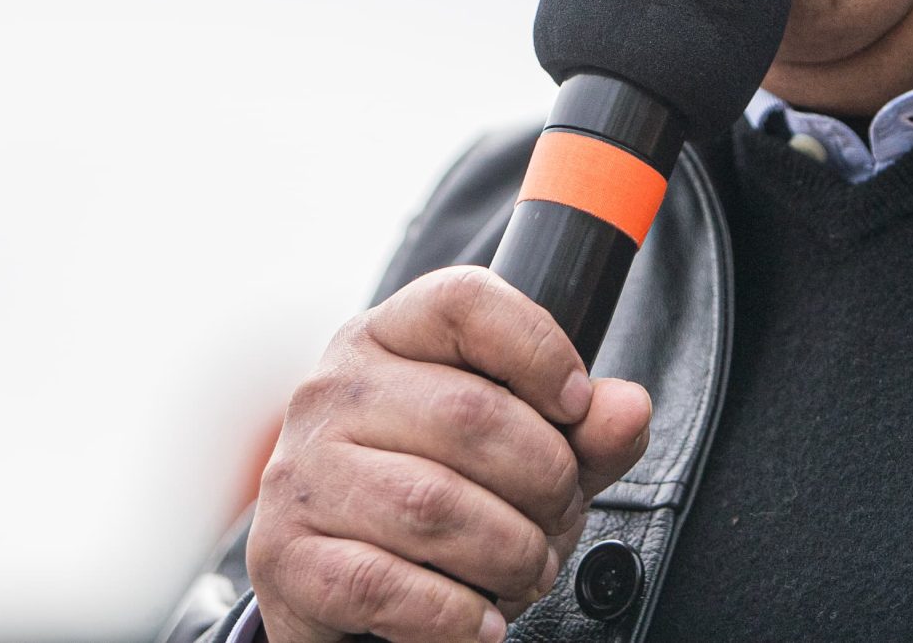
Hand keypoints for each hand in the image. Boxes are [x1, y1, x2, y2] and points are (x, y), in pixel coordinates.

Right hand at [247, 264, 654, 642]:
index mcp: (387, 338)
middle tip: (559, 518)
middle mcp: (333, 392)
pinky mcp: (285, 555)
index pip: (464, 301)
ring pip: (434, 506)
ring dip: (510, 555)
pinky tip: (482, 619)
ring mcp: (301, 472)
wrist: (335, 585)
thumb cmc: (434, 496)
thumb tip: (627, 408)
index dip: (538, 347)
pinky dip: (455, 614)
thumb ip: (583, 431)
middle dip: (546, 481)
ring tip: (528, 570)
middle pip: (470, 414)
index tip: (576, 405)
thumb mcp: (520, 454)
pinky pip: (386, 584)